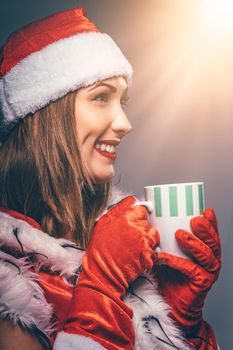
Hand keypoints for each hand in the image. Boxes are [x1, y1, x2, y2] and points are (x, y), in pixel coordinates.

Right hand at [56, 196, 158, 349]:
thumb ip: (119, 208)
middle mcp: (137, 229)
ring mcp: (144, 244)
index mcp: (126, 218)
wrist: (101, 273)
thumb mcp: (103, 223)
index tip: (135, 221)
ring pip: (154, 235)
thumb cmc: (99, 248)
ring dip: (147, 239)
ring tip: (135, 246)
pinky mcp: (148, 257)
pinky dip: (148, 253)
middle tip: (131, 236)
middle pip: (148, 222)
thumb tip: (131, 200)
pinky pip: (154, 250)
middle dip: (141, 228)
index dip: (138, 216)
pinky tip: (137, 256)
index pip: (142, 210)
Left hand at [156, 208, 220, 348]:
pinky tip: (164, 257)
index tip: (206, 210)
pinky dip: (177, 262)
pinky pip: (191, 271)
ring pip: (206, 255)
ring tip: (179, 234)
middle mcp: (211, 261)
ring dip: (193, 243)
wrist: (171, 304)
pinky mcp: (200, 284)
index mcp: (206, 250)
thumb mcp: (169, 251)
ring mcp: (208, 273)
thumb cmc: (170, 274)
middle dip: (206, 229)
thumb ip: (166, 236)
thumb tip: (150, 216)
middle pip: (214, 242)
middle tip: (195, 219)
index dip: (212, 222)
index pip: (212, 234)